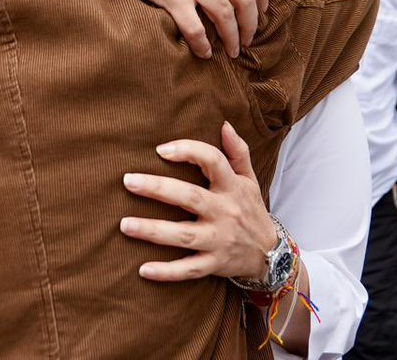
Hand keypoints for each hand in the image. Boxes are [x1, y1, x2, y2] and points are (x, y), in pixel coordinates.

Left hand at [119, 122, 275, 281]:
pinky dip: (167, 272)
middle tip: (127, 181)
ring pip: (184, 236)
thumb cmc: (251, 210)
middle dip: (158, 189)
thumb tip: (224, 124)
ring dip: (153, 231)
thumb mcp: (250, 179)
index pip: (213, 161)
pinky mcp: (214, 264)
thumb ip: (237, 152)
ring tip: (125, 224)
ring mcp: (219, 240)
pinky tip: (142, 270)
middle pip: (190, 197)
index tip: (161, 150)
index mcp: (232, 187)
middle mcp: (225, 212)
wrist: (271, 254)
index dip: (188, 151)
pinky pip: (189, 270)